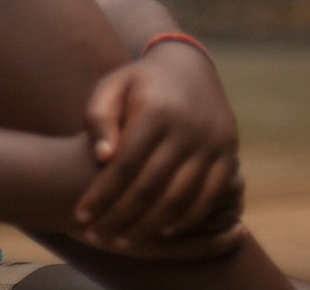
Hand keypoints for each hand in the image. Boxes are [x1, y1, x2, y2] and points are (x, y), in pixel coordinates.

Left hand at [72, 42, 243, 254]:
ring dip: (151, 226)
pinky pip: (209, 197)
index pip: (125, 164)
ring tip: (125, 241)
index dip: (102, 194)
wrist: (190, 68)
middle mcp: (188, 127)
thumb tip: (104, 158)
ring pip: (180, 198)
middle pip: (151, 186)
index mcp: (156, 109)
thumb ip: (100, 117)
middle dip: (121, 217)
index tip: (80, 215)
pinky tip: (163, 231)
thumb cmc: (139, 84)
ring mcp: (213, 143)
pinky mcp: (229, 154)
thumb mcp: (112, 86)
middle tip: (98, 237)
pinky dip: (188, 218)